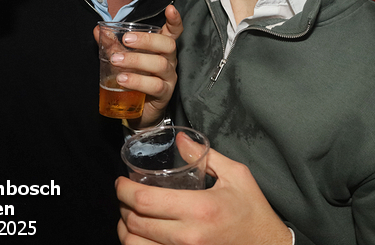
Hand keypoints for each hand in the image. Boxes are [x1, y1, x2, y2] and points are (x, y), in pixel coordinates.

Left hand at [95, 5, 181, 128]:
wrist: (138, 110)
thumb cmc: (134, 78)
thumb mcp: (124, 58)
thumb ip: (112, 44)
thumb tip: (98, 29)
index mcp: (162, 48)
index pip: (174, 32)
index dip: (175, 20)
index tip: (170, 9)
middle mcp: (169, 60)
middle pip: (168, 45)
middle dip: (146, 40)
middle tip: (126, 40)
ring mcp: (169, 77)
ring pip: (159, 64)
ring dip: (136, 61)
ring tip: (116, 61)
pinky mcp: (165, 94)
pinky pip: (155, 85)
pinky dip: (137, 81)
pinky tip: (123, 80)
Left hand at [117, 148, 291, 244]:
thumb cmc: (252, 211)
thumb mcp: (236, 176)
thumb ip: (205, 156)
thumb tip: (180, 140)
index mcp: (199, 209)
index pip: (146, 202)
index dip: (125, 191)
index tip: (121, 182)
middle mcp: (188, 236)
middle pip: (135, 224)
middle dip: (122, 207)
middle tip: (123, 195)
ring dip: (125, 229)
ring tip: (127, 215)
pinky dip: (137, 244)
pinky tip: (139, 235)